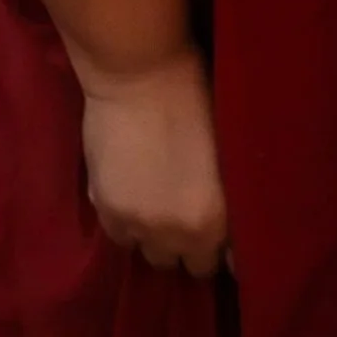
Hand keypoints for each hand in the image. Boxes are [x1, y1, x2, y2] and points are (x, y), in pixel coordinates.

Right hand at [77, 47, 230, 278]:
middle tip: (190, 215)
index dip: (227, 249)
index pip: (229, 264)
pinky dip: (127, 224)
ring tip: (159, 206)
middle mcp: (176, 234)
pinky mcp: (105, 208)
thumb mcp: (226, 153)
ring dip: (158, 237)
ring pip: (152, 254)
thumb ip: (229, 199)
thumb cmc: (195, 96)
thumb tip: (231, 228)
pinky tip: (133, 196)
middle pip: (188, 266)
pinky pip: (120, 236)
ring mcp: (137, 224)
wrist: (138, 71)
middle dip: (192, 246)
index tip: (224, 234)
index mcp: (215, 219)